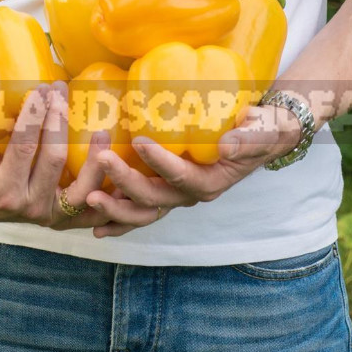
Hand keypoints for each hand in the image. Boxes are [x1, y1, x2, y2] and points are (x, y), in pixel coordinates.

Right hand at [0, 82, 114, 229]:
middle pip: (55, 161)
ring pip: (84, 189)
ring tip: (101, 130)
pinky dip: (111, 194)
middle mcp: (31, 208)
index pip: (23, 148)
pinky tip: (122, 169)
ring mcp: (53, 216)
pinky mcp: (68, 218)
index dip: (33, 117)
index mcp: (3, 193)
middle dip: (59, 121)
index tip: (40, 89)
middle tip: (62, 91)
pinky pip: (95, 210)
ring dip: (95, 160)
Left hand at [85, 104, 301, 236]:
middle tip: (101, 159)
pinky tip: (95, 222)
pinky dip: (117, 219)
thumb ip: (247, 137)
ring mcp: (175, 196)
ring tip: (90, 196)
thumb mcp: (261, 130)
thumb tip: (226, 144)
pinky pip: (138, 211)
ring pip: (142, 211)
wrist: (260, 137)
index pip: (182, 176)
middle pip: (154, 198)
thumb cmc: (261, 129)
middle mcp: (190, 194)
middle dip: (125, 182)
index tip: (140, 140)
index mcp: (211, 182)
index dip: (160, 161)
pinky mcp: (164, 190)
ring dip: (115, 207)